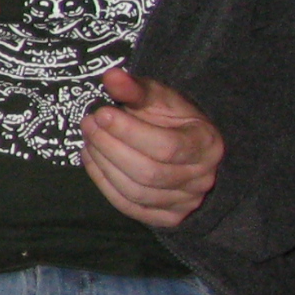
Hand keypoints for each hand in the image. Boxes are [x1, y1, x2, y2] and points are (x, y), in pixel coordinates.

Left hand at [82, 65, 224, 226]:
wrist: (189, 148)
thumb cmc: (174, 121)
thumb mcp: (161, 99)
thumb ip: (137, 89)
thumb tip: (111, 77)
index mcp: (206, 145)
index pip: (166, 147)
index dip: (129, 132)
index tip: (101, 113)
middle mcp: (200, 179)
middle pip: (148, 173)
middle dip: (110, 147)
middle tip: (88, 124)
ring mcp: (185, 202)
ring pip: (136, 192)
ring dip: (103, 165)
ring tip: (88, 140)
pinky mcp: (167, 218)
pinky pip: (129, 207)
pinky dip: (104, 184)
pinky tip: (92, 160)